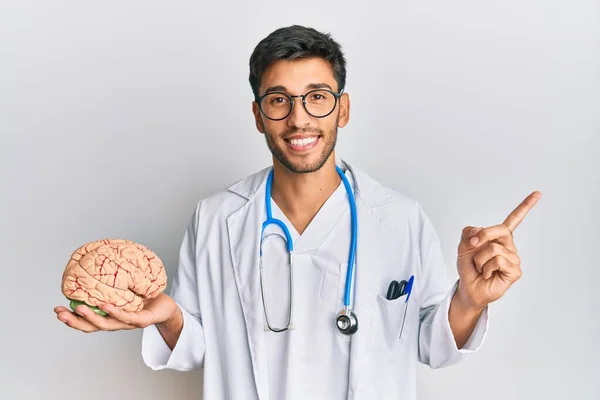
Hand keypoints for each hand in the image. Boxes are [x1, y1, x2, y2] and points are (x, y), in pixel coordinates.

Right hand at [54, 293, 177, 332]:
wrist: (167, 306)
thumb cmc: (145, 297)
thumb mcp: (124, 290)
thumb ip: (110, 284)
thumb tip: (94, 266)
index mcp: (110, 317)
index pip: (87, 321)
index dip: (72, 318)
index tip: (57, 310)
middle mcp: (117, 323)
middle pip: (92, 327)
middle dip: (74, 321)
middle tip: (60, 314)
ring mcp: (129, 323)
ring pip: (107, 324)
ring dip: (91, 317)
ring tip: (79, 309)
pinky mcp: (142, 321)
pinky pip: (127, 317)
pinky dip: (114, 312)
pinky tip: (105, 306)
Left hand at [455, 191, 541, 309]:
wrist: (468, 287)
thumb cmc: (469, 267)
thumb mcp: (464, 245)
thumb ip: (470, 232)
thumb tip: (481, 232)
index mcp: (499, 237)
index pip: (515, 219)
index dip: (526, 206)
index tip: (538, 194)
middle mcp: (509, 246)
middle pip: (499, 230)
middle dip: (482, 236)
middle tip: (474, 245)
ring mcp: (513, 258)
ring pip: (494, 248)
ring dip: (479, 258)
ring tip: (481, 267)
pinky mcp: (515, 271)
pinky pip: (498, 261)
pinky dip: (486, 268)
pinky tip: (488, 274)